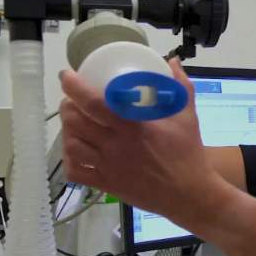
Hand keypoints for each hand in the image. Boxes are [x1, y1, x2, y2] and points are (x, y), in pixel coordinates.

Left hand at [59, 58, 227, 222]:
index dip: (73, 87)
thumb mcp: (188, 116)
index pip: (92, 103)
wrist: (188, 193)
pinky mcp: (106, 185)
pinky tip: (76, 150)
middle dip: (68, 106)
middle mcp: (114, 146)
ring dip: (68, 130)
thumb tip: (173, 62)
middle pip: (74, 122)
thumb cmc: (188, 153)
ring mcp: (107, 167)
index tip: (67, 76)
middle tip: (74, 99)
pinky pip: (76, 172)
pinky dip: (69, 159)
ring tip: (74, 123)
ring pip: (71, 146)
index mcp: (132, 126)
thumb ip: (180, 87)